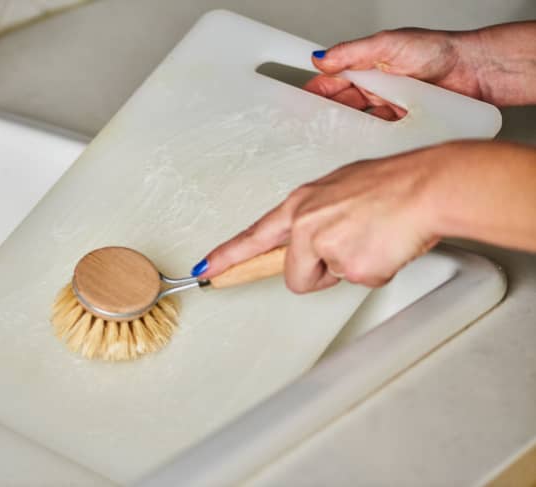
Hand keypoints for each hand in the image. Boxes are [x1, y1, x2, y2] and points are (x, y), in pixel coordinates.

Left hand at [192, 141, 535, 293]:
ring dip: (349, 269)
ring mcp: (324, 245)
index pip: (253, 236)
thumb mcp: (339, 191)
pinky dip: (374, 271)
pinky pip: (359, 282)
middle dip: (317, 274)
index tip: (206, 270)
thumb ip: (318, 217)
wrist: (427, 186)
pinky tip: (385, 246)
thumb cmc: (391, 185)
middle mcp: (304, 224)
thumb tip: (313, 242)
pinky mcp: (349, 266)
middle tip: (350, 246)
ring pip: (328, 280)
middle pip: (294, 275)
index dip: (227, 257)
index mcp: (300, 205)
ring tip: (373, 238)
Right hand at [304, 21, 535, 118]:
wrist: (477, 72)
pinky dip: (372, 139)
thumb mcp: (388, 44)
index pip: (333, 80)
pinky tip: (364, 143)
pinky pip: (382, 134)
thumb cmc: (440, 51)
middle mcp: (377, 86)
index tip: (299, 102)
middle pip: (343, 105)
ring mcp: (390, 106)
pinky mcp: (404, 123)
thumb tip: (322, 57)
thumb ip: (352, 52)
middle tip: (311, 126)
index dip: (316, 91)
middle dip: (327, 115)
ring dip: (349, 129)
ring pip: (360, 122)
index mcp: (368, 65)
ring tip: (334, 137)